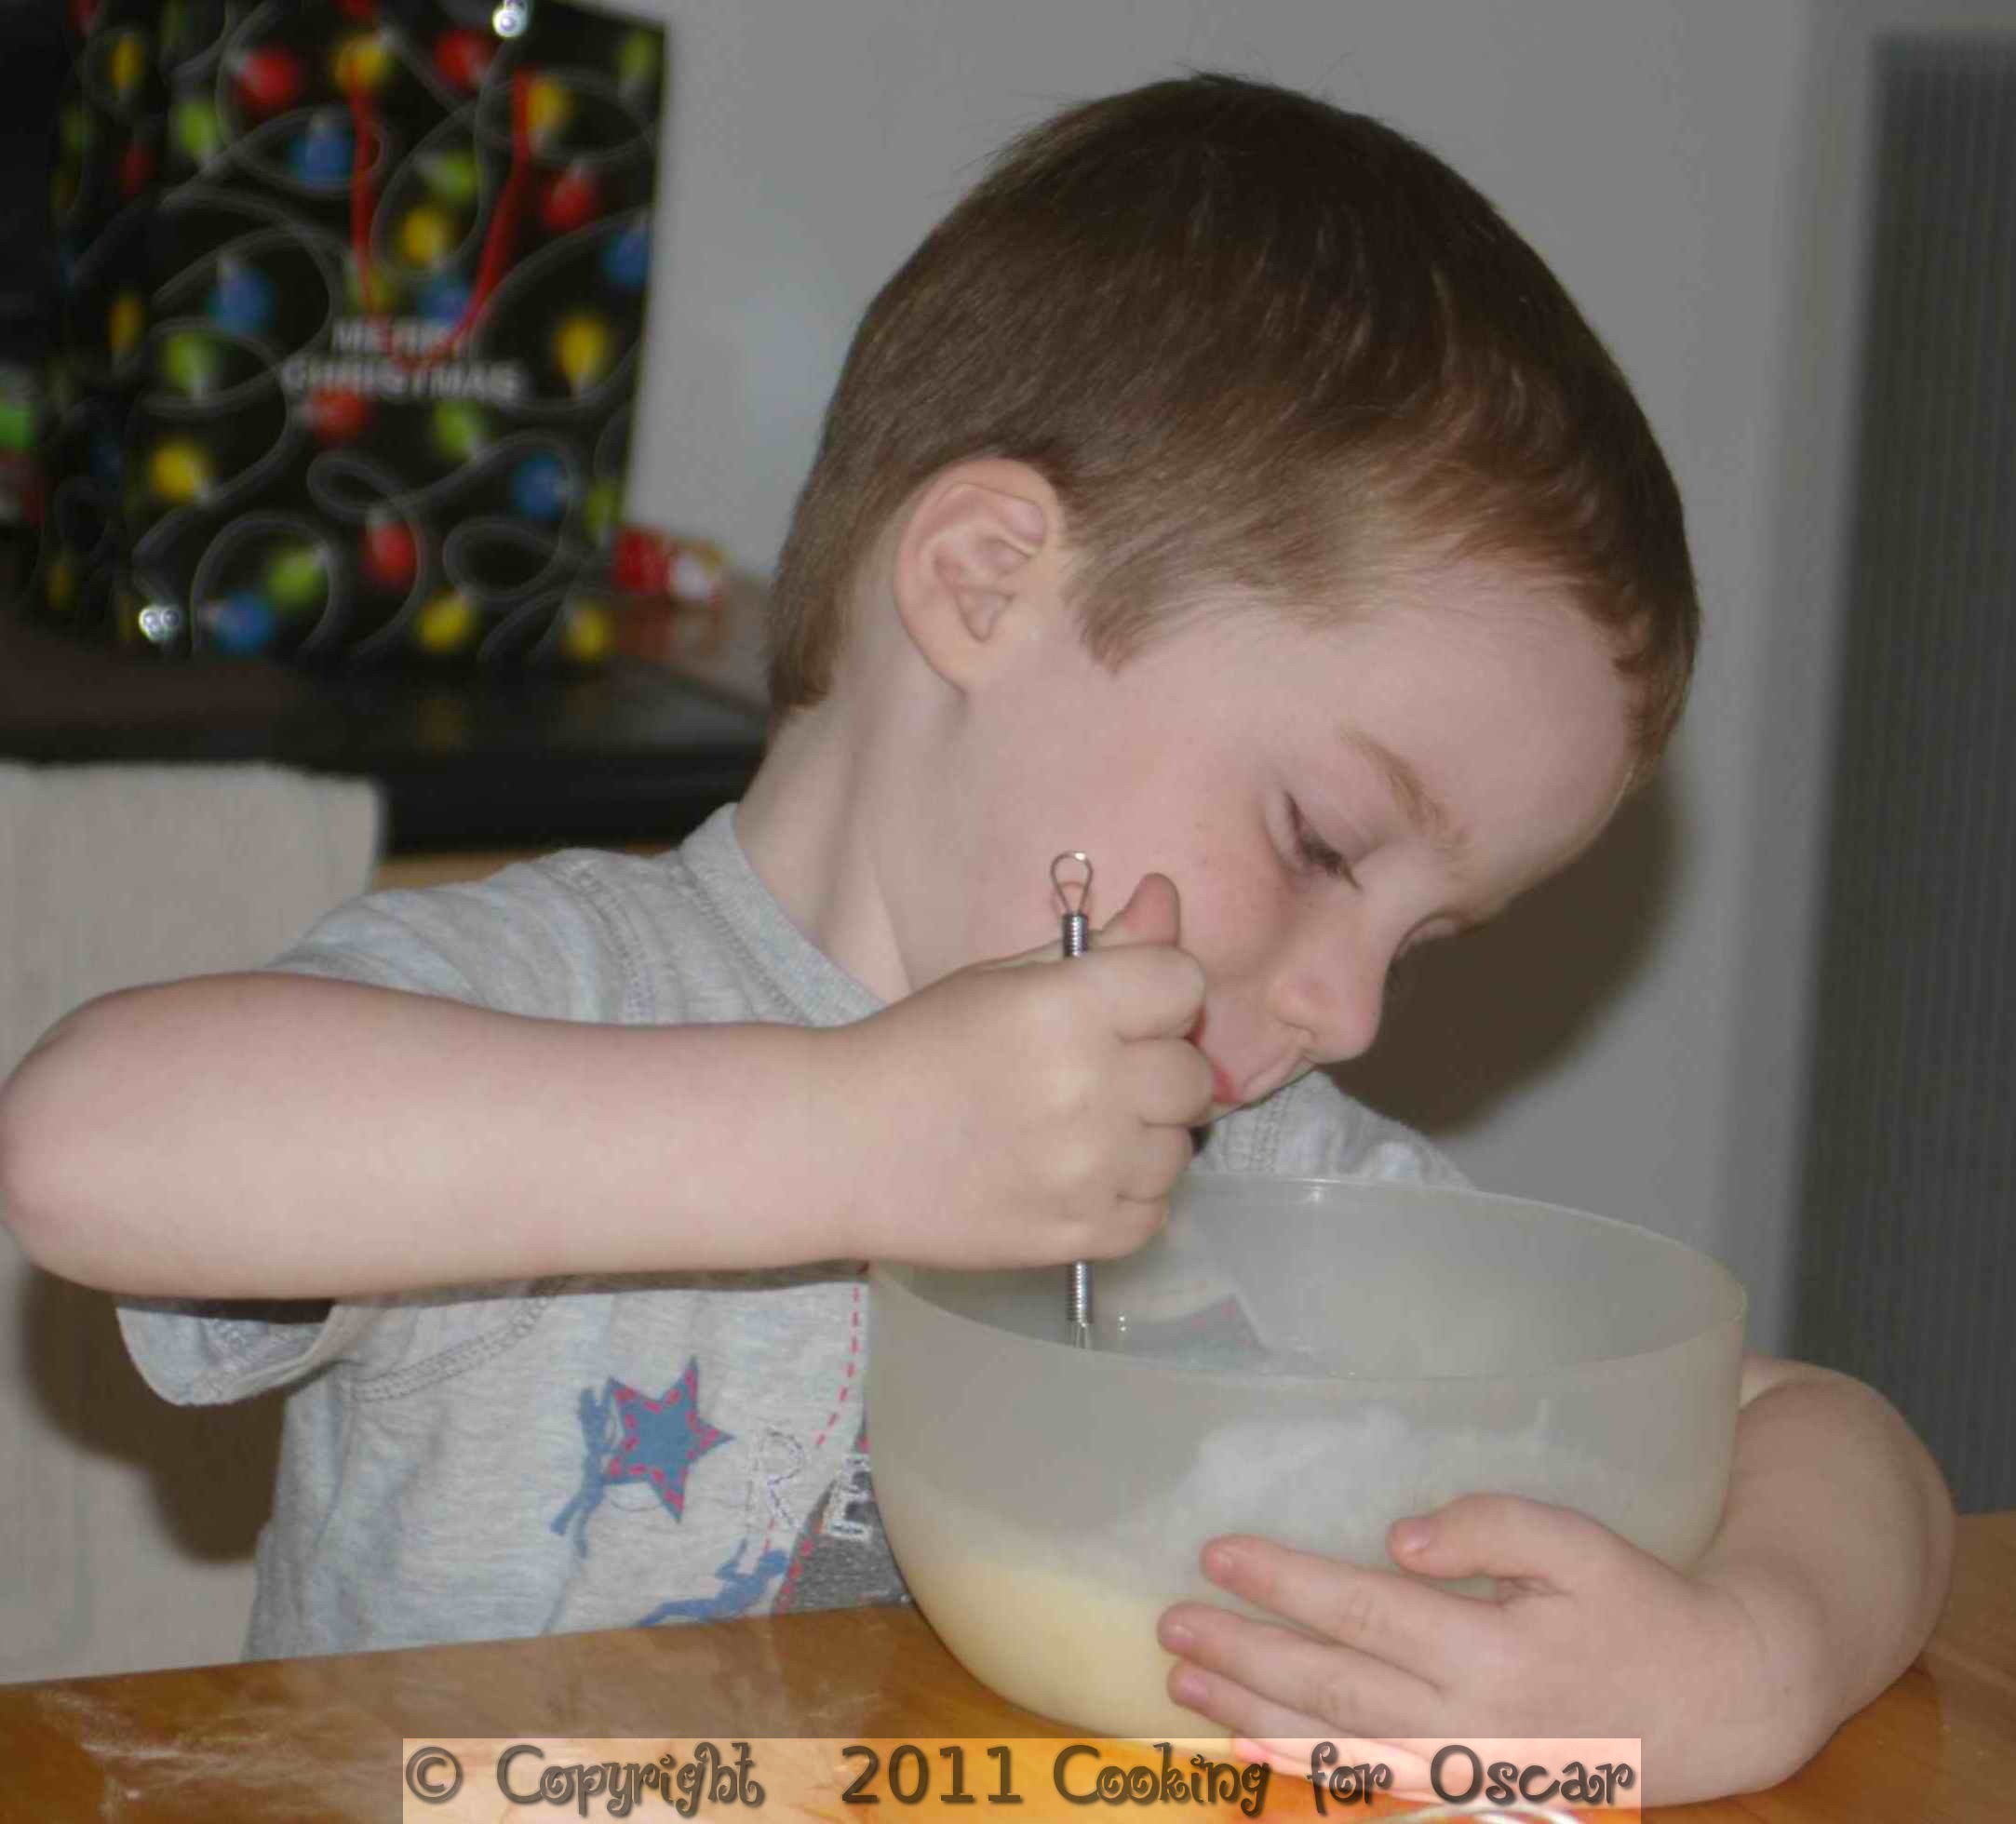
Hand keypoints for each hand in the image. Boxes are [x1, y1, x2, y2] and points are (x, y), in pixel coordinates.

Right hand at [840, 873, 1210, 1269]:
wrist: (840, 1145)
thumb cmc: (919, 1047)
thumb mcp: (1003, 977)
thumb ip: (1102, 944)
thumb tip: (1168, 896)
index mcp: (1068, 1007)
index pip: (1184, 983)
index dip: (1160, 993)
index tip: (1123, 1009)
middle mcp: (1089, 1088)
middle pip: (1193, 1075)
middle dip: (1156, 1068)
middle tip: (1096, 1075)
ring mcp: (1086, 1171)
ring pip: (1177, 1150)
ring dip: (1143, 1138)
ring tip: (1079, 1132)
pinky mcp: (1076, 1237)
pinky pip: (1154, 1215)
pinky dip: (1126, 1199)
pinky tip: (1077, 1179)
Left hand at [1157, 1494, 1828, 1806]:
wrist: (1720, 1700)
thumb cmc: (1641, 1604)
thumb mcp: (1579, 1541)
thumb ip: (1489, 1529)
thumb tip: (1396, 1537)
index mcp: (1493, 1654)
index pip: (1361, 1613)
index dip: (1283, 1582)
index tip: (1217, 1553)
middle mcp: (1470, 1724)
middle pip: (1330, 1686)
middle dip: (1241, 1656)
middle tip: (1170, 1625)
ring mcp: (1467, 1773)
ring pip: (1337, 1748)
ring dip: (1252, 1718)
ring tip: (1182, 1689)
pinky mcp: (1472, 1795)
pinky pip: (1372, 1788)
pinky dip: (1304, 1772)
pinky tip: (1251, 1752)